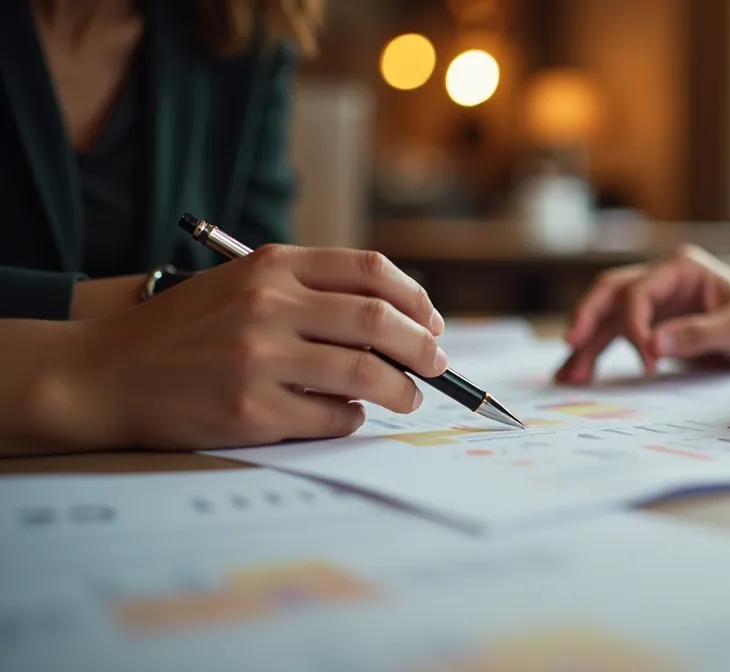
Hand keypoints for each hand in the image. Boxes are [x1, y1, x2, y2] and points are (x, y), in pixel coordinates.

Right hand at [62, 245, 446, 449]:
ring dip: (402, 390)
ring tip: (408, 397)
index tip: (431, 322)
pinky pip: (333, 417)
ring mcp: (259, 359)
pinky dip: (353, 418)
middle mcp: (268, 305)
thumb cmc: (183, 331)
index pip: (370, 272)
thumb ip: (309, 290)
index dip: (415, 299)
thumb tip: (398, 320)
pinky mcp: (251, 411)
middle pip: (380, 321)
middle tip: (437, 365)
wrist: (103, 374)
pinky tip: (348, 415)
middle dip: (423, 347)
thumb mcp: (241, 283)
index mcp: (270, 265)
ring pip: (366, 373)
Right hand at [555, 245, 729, 383]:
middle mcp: (659, 278)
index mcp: (681, 267)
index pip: (640, 291)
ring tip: (568, 375)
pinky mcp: (647, 323)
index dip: (636, 324)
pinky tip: (574, 373)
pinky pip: (612, 334)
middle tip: (572, 342)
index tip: (649, 360)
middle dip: (588, 316)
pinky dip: (593, 353)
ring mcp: (651, 300)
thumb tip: (653, 345)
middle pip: (610, 291)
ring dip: (585, 343)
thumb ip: (699, 333)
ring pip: (605, 315)